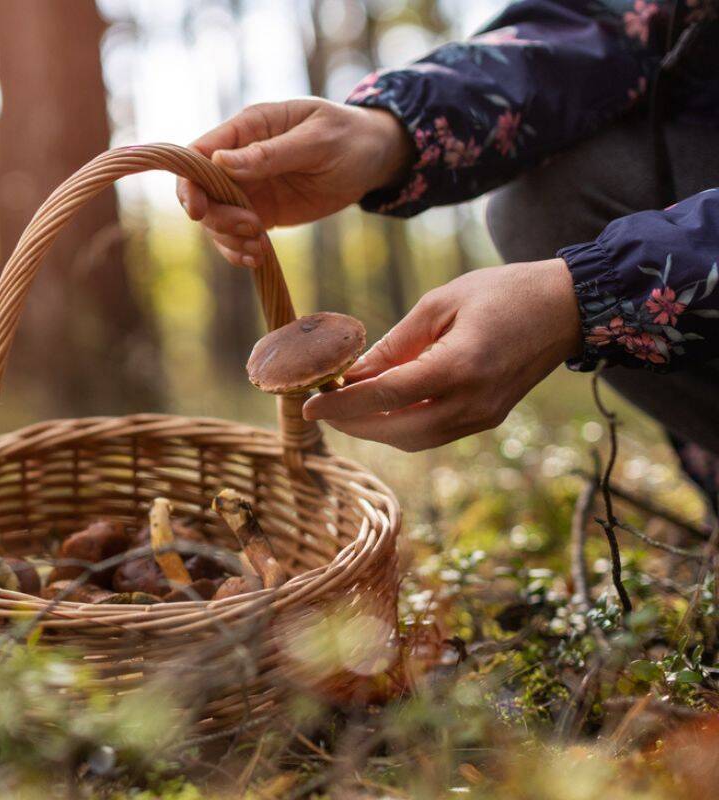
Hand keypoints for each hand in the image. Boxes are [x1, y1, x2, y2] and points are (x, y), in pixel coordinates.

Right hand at [176, 98, 412, 267]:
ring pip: (214, 219)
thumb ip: (270, 152)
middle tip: (251, 228)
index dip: (190, 182)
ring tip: (260, 248)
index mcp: (249, 127)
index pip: (199, 153)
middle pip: (200, 191)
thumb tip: (220, 162)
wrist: (373, 159)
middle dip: (216, 217)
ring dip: (229, 238)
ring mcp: (248, 187)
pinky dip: (239, 250)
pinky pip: (234, 235)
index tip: (199, 211)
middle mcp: (239, 158)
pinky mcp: (259, 212)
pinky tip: (259, 258)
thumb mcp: (317, 141)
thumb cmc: (348, 138)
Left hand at [302, 259, 582, 451]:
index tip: (309, 404)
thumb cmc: (501, 292)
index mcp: (459, 366)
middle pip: (396, 430)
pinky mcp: (488, 419)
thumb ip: (394, 344)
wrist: (567, 307)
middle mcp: (472, 401)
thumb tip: (351, 374)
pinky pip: (433, 433)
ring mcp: (483, 416)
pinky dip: (400, 426)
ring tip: (343, 408)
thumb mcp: (439, 304)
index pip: (386, 397)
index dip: (342, 404)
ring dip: (374, 430)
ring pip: (414, 439)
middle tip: (320, 407)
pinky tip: (379, 409)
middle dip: (352, 423)